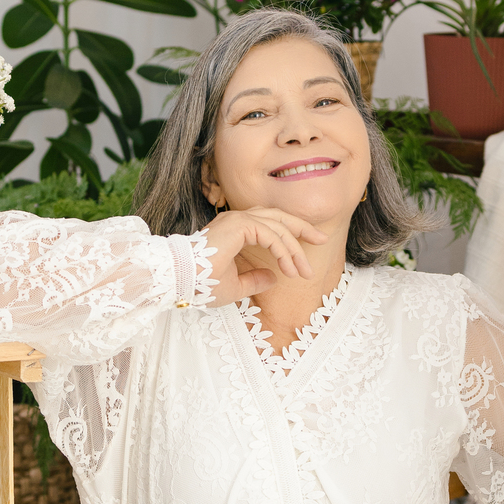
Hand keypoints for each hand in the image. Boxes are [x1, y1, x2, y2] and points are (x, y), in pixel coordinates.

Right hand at [203, 208, 326, 306]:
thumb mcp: (235, 286)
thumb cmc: (201, 284)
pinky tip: (289, 268)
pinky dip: (283, 250)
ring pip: (277, 226)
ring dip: (294, 247)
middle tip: (322, 239)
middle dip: (302, 228)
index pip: (270, 225)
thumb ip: (255, 281)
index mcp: (235, 229)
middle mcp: (237, 219)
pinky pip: (270, 233)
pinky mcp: (238, 225)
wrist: (181, 281)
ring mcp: (237, 219)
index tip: (304, 260)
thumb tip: (274, 278)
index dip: (291, 238)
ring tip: (305, 269)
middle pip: (278, 217)